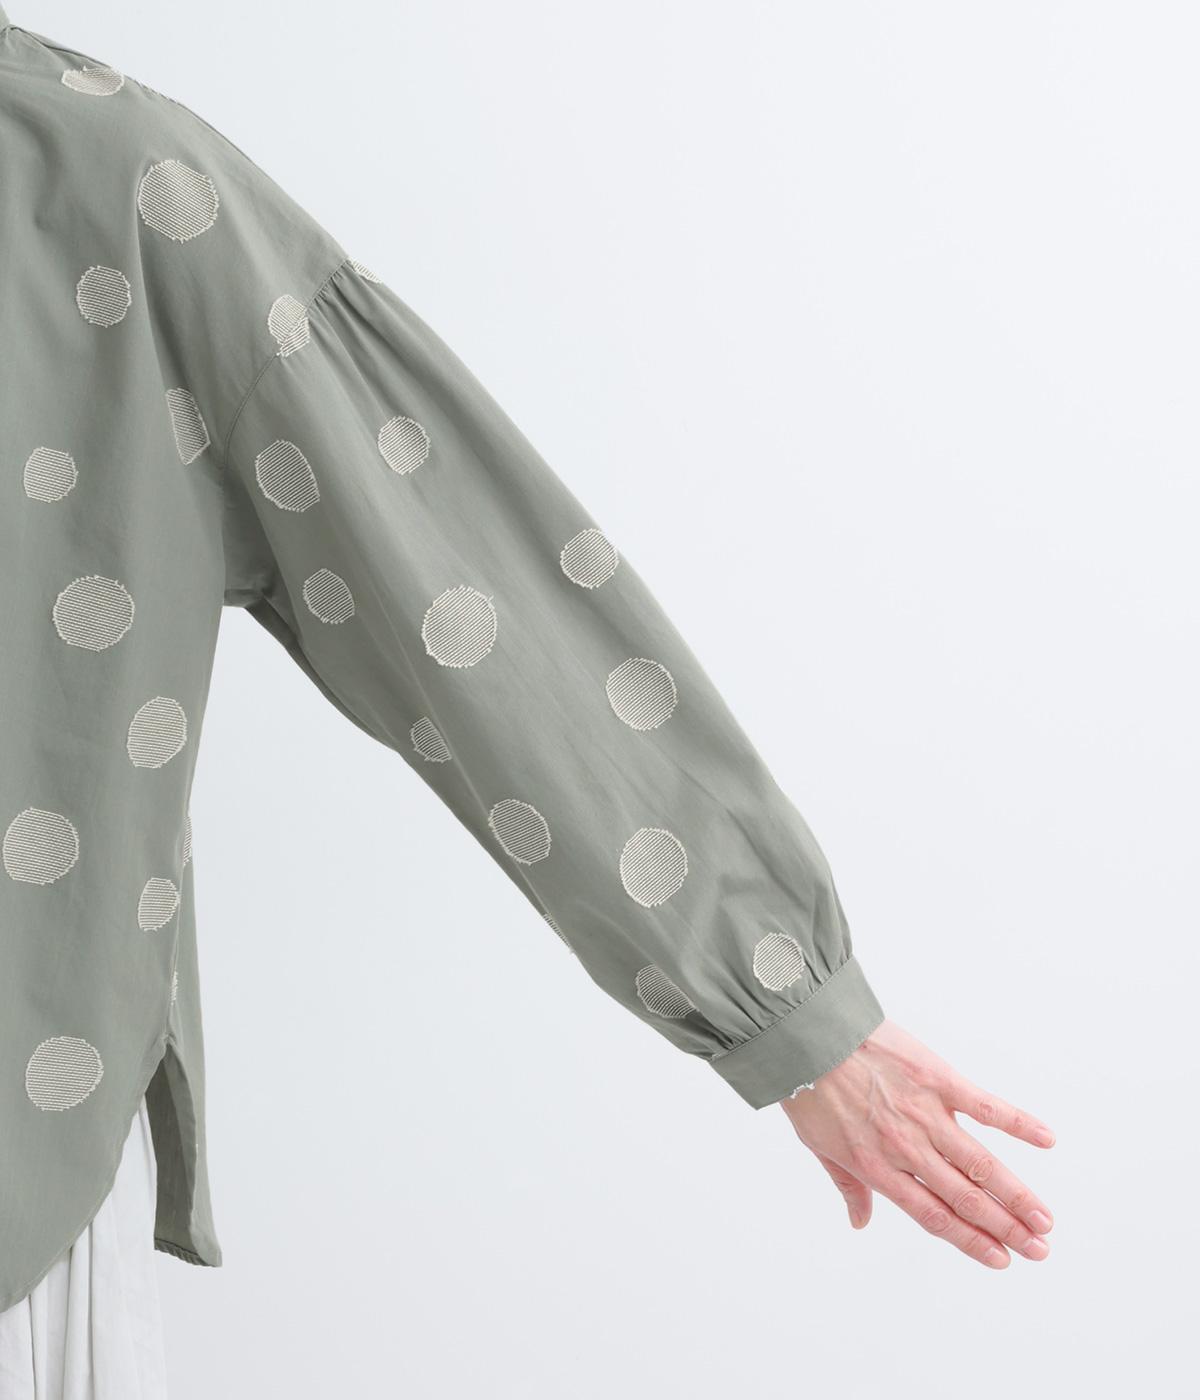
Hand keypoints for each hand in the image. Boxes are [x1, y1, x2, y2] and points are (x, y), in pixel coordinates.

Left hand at [780, 1019, 1055, 1268]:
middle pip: (965, 1198)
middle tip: (1040, 1249)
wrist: (808, 1036)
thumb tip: (859, 1222)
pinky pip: (985, 1106)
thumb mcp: (819, 1145)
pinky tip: (1047, 1140)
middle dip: (1006, 1228)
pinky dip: (1018, 1124)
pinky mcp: (938, 1078)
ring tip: (1045, 1220)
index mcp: (877, 1168)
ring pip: (981, 1164)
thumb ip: (847, 1185)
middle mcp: (907, 1148)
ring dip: (1017, 1194)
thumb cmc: (810, 1088)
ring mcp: (925, 1114)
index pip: (934, 1216)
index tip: (1002, 1261)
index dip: (971, 1242)